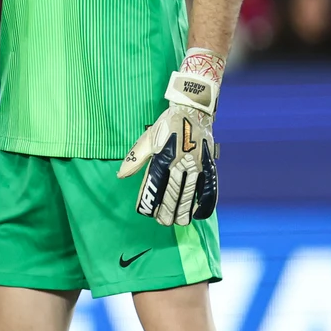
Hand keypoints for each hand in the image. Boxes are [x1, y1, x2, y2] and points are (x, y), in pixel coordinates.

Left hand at [117, 68, 219, 225]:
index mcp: (163, 156)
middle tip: (163, 222)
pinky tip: (199, 213)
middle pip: (173, 194)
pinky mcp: (209, 164)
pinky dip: (205, 203)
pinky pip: (209, 187)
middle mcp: (180, 163)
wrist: (194, 108)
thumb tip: (120, 175)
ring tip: (179, 221)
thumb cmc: (168, 123)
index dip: (150, 202)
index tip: (147, 213)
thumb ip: (135, 158)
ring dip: (184, 211)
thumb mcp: (148, 137)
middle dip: (167, 212)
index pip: (154, 186)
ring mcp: (197, 165)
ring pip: (190, 195)